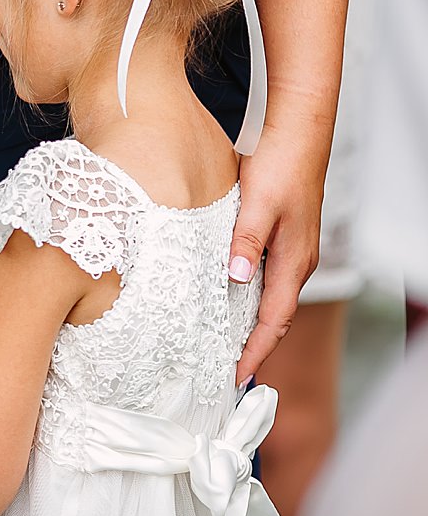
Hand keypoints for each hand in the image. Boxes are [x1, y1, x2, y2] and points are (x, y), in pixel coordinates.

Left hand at [230, 128, 324, 383]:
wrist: (297, 136)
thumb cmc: (279, 167)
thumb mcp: (258, 204)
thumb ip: (245, 242)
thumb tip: (236, 278)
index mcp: (292, 262)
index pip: (272, 321)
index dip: (253, 352)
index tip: (234, 379)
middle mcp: (294, 262)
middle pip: (271, 316)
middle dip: (249, 347)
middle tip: (221, 373)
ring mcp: (289, 251)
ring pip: (267, 298)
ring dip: (246, 323)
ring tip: (219, 346)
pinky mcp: (280, 238)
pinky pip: (263, 278)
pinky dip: (246, 297)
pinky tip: (224, 298)